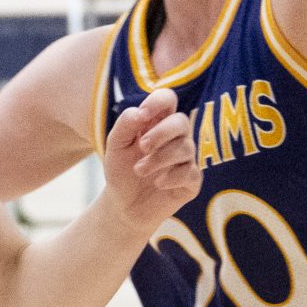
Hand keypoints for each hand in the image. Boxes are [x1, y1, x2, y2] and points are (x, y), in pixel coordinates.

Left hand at [98, 87, 198, 229]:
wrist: (123, 206)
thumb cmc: (121, 171)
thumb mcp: (116, 146)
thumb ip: (125, 124)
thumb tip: (142, 113)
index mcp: (156, 123)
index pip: (167, 99)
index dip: (158, 101)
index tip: (143, 115)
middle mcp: (175, 137)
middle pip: (181, 122)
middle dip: (161, 133)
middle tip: (142, 147)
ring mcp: (185, 159)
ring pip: (185, 148)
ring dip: (159, 159)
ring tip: (139, 171)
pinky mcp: (191, 181)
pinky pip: (191, 172)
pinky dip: (172, 177)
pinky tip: (158, 183)